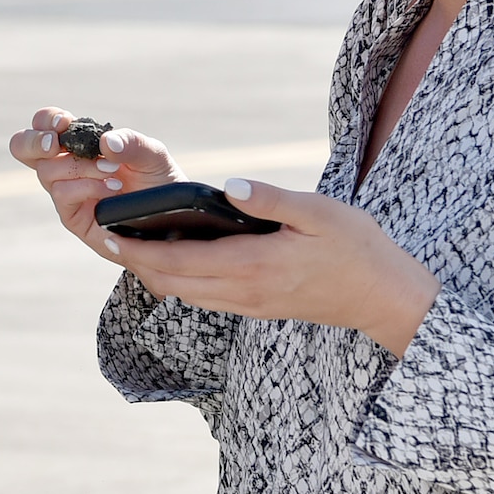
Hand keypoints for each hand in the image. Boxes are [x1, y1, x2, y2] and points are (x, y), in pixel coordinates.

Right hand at [8, 108, 187, 261]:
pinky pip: (62, 195)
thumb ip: (132, 143)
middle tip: (55, 143)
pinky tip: (111, 190)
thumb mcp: (153, 155)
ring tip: (113, 172)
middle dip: (34, 141)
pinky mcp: (72, 216)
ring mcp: (65, 191)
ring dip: (80, 167)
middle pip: (22, 146)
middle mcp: (65, 166)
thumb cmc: (158, 183)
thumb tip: (106, 141)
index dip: (47, 121)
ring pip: (46, 171)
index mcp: (77, 144)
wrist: (170, 222)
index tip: (65, 123)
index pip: (44, 124)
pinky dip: (86, 187)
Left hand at [102, 178, 439, 356]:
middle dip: (135, 262)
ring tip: (132, 244)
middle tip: (107, 235)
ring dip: (155, 273)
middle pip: (171, 283)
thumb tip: (228, 185)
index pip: (179, 261)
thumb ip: (271, 199)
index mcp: (252, 265)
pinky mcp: (258, 307)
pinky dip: (180, 280)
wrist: (386, 298)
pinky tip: (176, 257)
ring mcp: (250, 304)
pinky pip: (206, 299)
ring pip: (185, 295)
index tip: (109, 232)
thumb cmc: (357, 248)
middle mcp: (244, 291)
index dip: (138, 249)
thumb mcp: (319, 212)